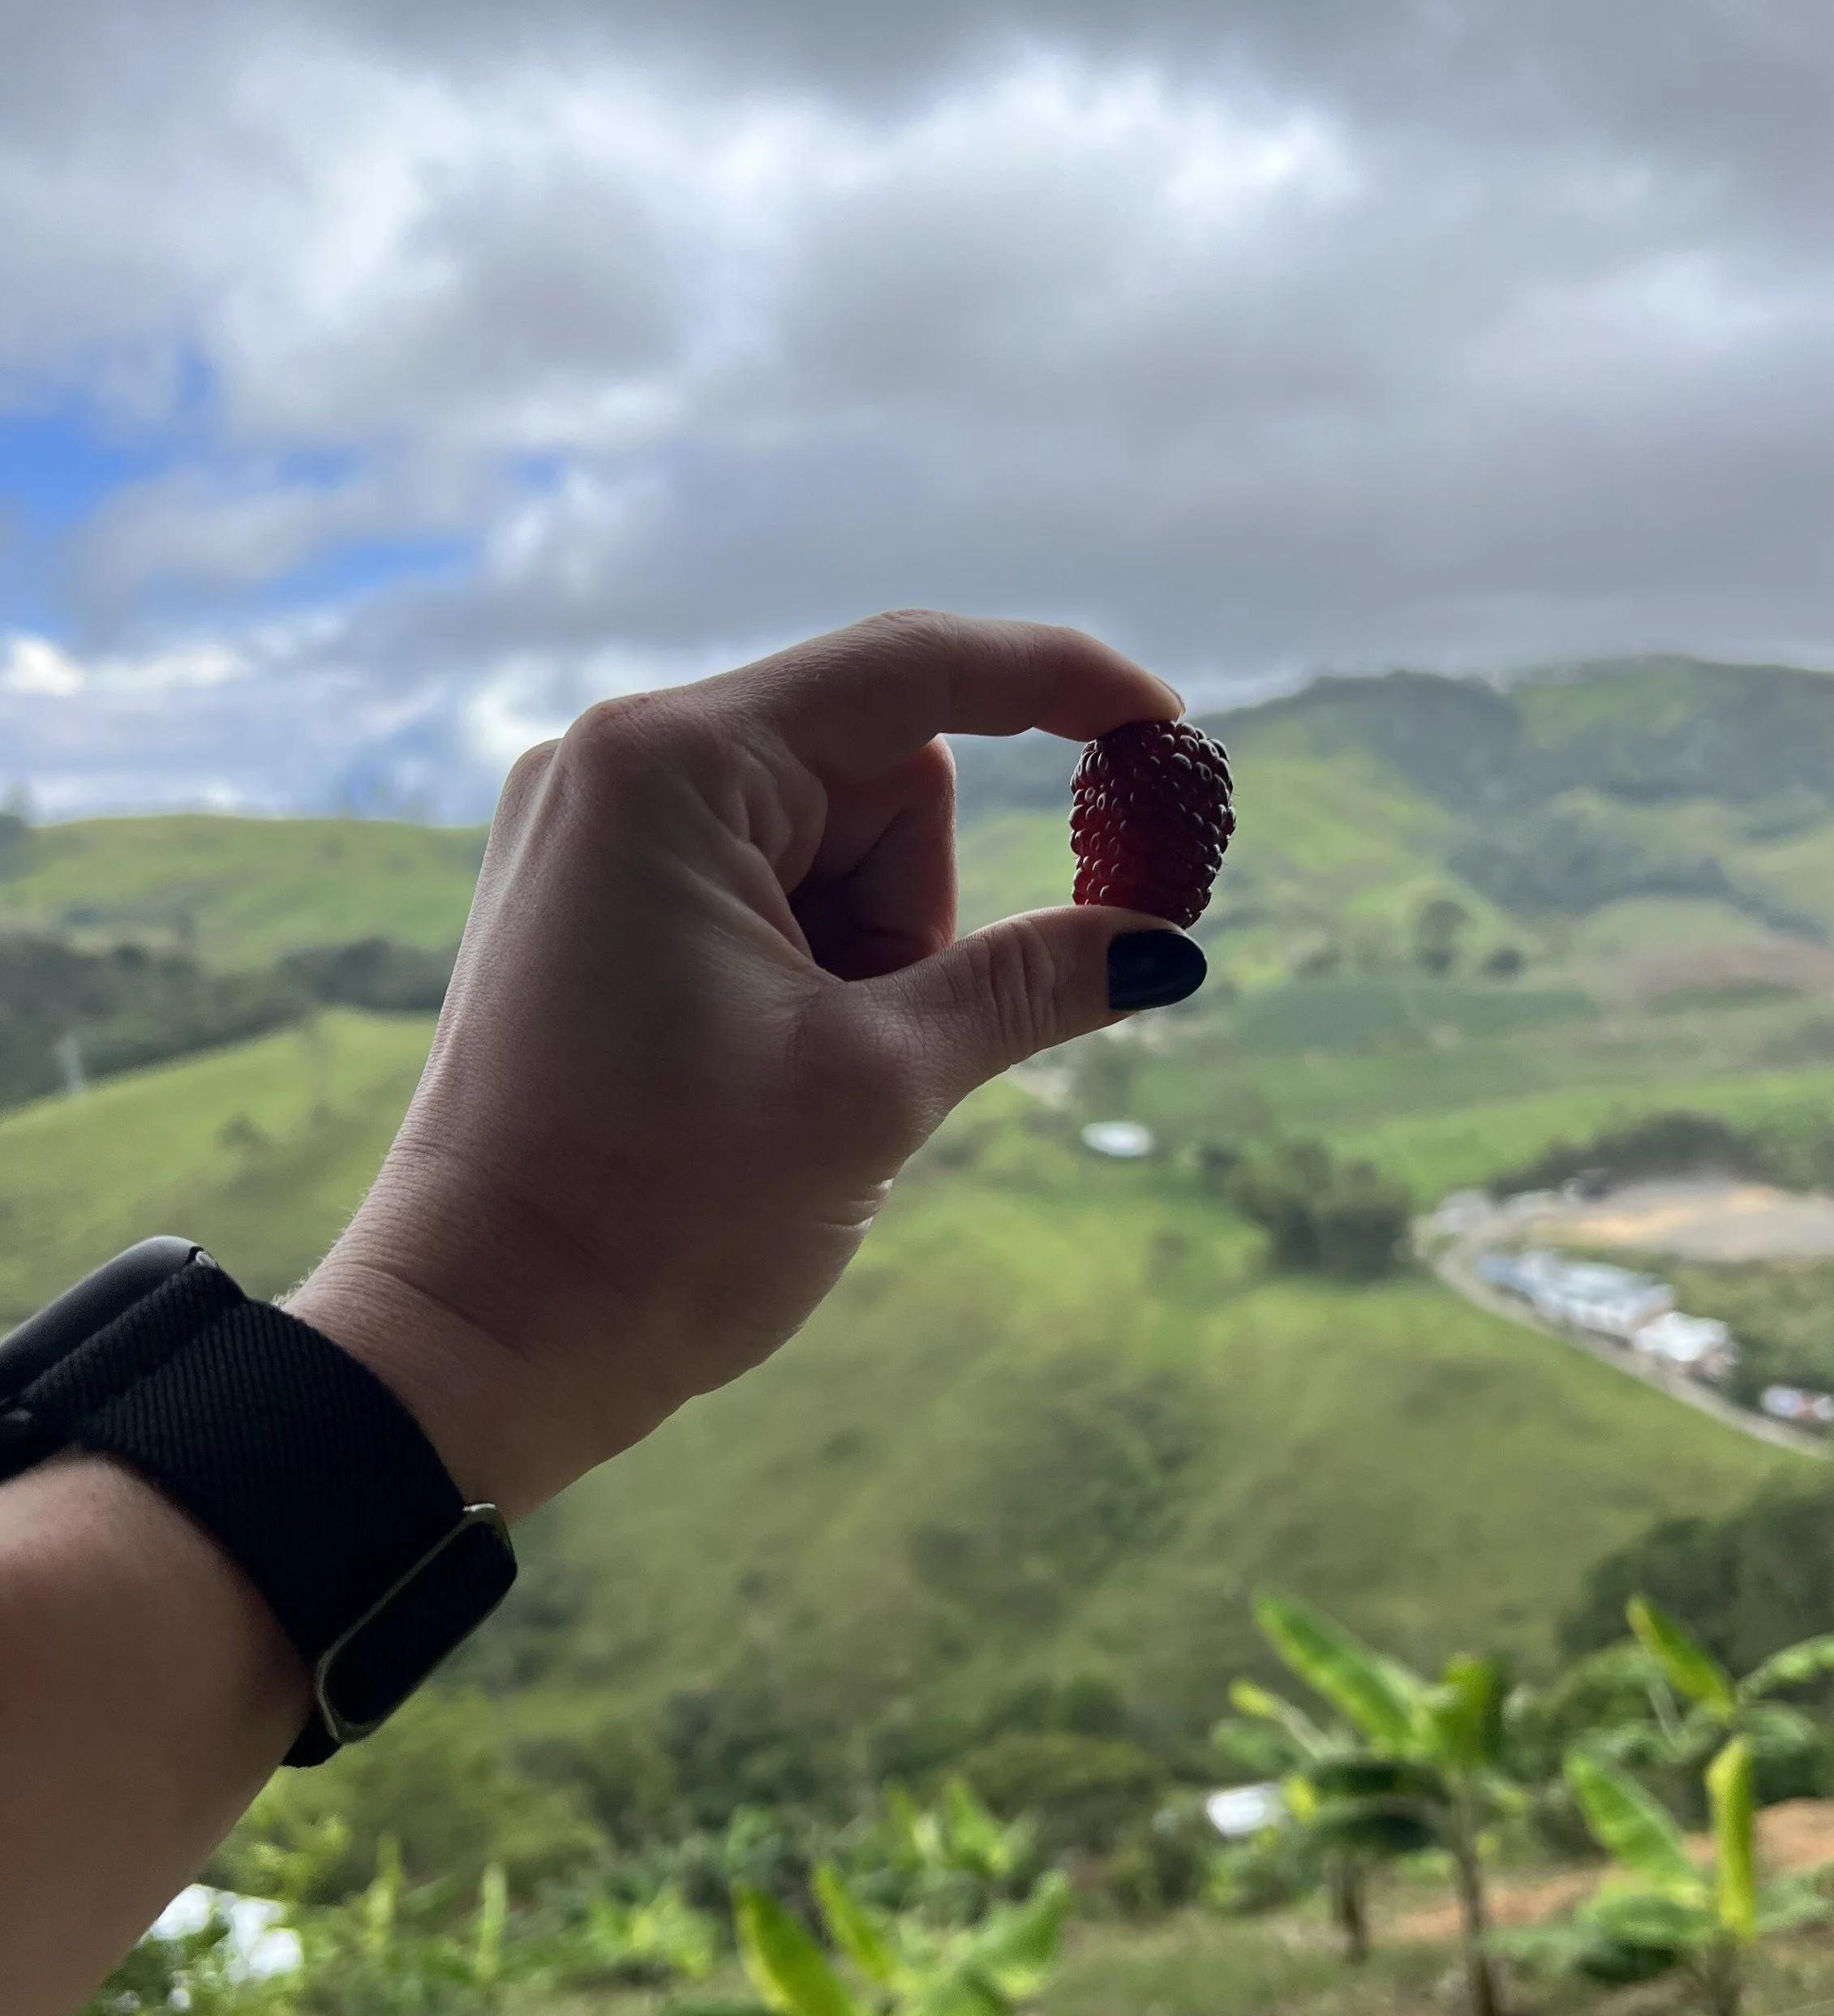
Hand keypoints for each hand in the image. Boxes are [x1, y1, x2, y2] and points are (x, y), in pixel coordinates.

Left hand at [291, 610, 1203, 1515]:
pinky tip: (761, 1072)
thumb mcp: (880, 1087)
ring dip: (865, 953)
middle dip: (914, 906)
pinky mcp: (587, 903)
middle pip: (874, 775)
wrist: (481, 1342)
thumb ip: (1031, 983)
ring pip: (825, 844)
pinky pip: (758, 888)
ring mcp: (589, 832)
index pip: (914, 673)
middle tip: (872, 1046)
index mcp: (670, 769)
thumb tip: (1167, 941)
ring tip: (795, 1080)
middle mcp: (614, 766)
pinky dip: (807, 966)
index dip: (1062, 686)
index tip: (1170, 731)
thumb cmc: (660, 1218)